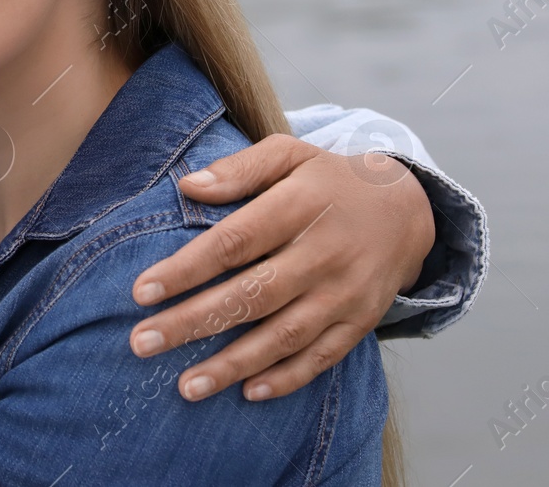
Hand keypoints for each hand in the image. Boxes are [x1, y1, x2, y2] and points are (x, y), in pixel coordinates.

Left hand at [126, 134, 432, 401]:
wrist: (406, 208)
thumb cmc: (327, 180)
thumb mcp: (288, 154)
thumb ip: (239, 169)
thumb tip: (188, 185)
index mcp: (298, 208)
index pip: (234, 243)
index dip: (187, 269)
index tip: (141, 291)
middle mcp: (323, 255)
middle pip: (251, 296)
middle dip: (192, 323)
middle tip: (141, 344)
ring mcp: (345, 293)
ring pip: (283, 337)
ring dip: (232, 364)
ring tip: (185, 386)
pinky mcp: (360, 321)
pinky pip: (323, 357)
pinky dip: (288, 378)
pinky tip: (248, 393)